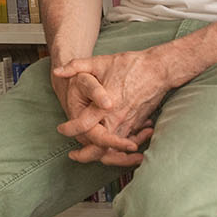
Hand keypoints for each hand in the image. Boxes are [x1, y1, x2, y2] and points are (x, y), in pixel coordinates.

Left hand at [52, 50, 166, 164]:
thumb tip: (57, 71)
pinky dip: (116, 151)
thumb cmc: (130, 64)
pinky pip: (125, 143)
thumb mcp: (101, 62)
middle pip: (99, 146)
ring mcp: (129, 123)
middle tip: (73, 155)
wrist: (159, 69)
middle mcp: (118, 118)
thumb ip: (77, 66)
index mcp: (106, 104)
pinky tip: (107, 149)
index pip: (84, 125)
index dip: (70, 129)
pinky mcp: (137, 124)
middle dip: (85, 155)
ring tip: (87, 154)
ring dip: (100, 155)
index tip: (61, 129)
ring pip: (113, 149)